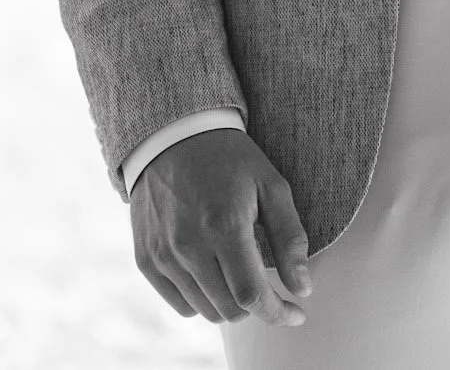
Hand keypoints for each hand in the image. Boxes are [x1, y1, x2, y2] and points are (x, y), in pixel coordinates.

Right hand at [131, 129, 311, 326]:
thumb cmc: (230, 160)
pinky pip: (181, 305)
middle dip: (259, 306)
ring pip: (206, 311)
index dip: (278, 312)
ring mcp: (163, 256)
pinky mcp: (146, 261)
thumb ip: (290, 238)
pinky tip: (215, 273)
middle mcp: (189, 246)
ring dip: (231, 304)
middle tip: (272, 288)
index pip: (252, 295)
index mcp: (224, 225)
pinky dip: (203, 300)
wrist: (174, 137)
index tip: (296, 312)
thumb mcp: (271, 185)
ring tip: (242, 274)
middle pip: (230, 310)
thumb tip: (303, 289)